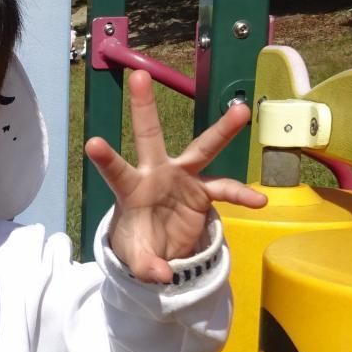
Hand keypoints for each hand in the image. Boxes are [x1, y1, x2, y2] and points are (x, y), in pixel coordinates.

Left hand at [85, 70, 266, 282]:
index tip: (92, 142)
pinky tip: (259, 201)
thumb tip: (159, 277)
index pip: (116, 171)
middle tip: (139, 75)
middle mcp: (156, 173)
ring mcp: (182, 178)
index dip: (106, 158)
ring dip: (221, 131)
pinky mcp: (203, 192)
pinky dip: (241, 195)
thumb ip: (145, 266)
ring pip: (202, 149)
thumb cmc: (140, 243)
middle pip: (150, 136)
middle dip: (144, 107)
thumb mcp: (138, 257)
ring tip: (241, 111)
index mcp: (131, 189)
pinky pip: (226, 189)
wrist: (160, 247)